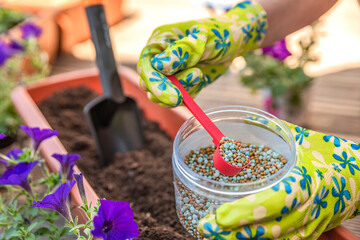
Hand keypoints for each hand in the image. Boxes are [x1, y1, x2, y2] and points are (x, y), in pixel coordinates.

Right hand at [137, 1, 266, 105]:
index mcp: (160, 42)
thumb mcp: (202, 39)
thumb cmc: (218, 34)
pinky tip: (201, 80)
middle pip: (149, 84)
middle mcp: (159, 59)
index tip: (172, 94)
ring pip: (161, 95)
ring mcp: (169, 74)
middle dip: (166, 92)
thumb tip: (158, 65)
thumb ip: (181, 51)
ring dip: (180, 92)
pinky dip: (189, 95)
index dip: (154, 81)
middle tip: (186, 91)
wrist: (232, 43)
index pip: (146, 65)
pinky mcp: (180, 85)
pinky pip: (178, 99)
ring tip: (199, 75)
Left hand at [198, 122, 359, 238]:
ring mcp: (308, 226)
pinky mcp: (308, 234)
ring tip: (213, 236)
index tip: (219, 217)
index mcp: (306, 181)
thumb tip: (238, 123)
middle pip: (267, 231)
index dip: (245, 213)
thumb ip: (269, 133)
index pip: (273, 202)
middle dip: (233, 234)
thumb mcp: (300, 140)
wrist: (358, 179)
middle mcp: (307, 209)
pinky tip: (236, 238)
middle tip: (204, 229)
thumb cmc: (327, 155)